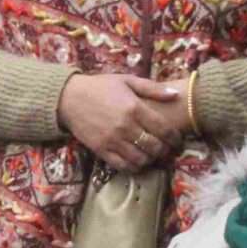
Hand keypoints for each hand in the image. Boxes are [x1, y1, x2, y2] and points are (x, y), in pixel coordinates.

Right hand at [58, 73, 186, 172]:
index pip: (164, 129)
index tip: (177, 140)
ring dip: (151, 159)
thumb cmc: (100, 87)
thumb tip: (176, 95)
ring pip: (141, 159)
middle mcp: (125, 126)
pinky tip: (137, 160)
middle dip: (165, 150)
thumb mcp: (127, 81)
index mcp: (134, 108)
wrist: (69, 98)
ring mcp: (113, 140)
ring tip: (152, 154)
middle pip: (155, 147)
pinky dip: (134, 166)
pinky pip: (124, 166)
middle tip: (167, 149)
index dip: (175, 138)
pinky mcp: (102, 150)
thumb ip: (153, 89)